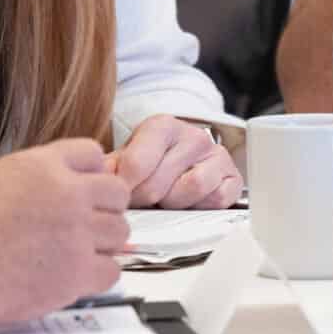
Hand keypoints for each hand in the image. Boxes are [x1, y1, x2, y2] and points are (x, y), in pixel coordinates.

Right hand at [0, 139, 127, 331]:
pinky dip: (98, 275)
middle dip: (104, 208)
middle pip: (117, 191)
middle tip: (87, 223)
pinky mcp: (77, 272)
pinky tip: (75, 276)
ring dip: (103, 243)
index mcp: (39, 166)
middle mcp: (64, 193)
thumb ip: (29, 178)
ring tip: (78, 252)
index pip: (93, 153)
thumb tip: (48, 183)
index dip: (89, 174)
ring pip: (120, 231)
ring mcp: (75, 233)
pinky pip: (112, 270)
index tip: (84, 189)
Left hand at [110, 116, 241, 208]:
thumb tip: (99, 178)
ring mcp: (216, 156)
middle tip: (141, 201)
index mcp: (163, 126)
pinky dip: (199, 207)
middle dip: (145, 199)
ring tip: (165, 200)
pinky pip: (216, 200)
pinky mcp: (233, 178)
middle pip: (159, 183)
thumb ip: (110, 167)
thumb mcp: (127, 157)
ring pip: (190, 189)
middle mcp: (193, 137)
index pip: (136, 163)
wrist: (184, 160)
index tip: (121, 193)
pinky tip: (188, 202)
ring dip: (173, 203)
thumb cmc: (152, 160)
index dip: (125, 187)